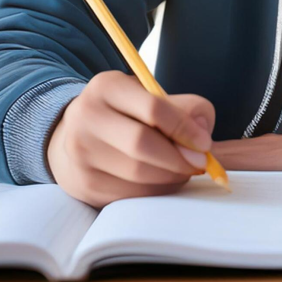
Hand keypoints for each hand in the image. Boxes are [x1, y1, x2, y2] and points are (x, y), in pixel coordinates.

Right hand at [47, 70, 214, 207]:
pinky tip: (163, 180)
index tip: (205, 143)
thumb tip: (202, 133)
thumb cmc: (127, 113)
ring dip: (171, 176)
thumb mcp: (151, 95)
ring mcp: (81, 154)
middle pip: (142, 144)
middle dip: (179, 158)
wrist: (75, 134)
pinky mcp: (84, 184)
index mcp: (107, 87)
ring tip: (183, 170)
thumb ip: (185, 107)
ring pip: (138, 173)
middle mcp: (87, 117)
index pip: (153, 108)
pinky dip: (156, 190)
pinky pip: (130, 194)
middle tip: (199, 163)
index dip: (184, 128)